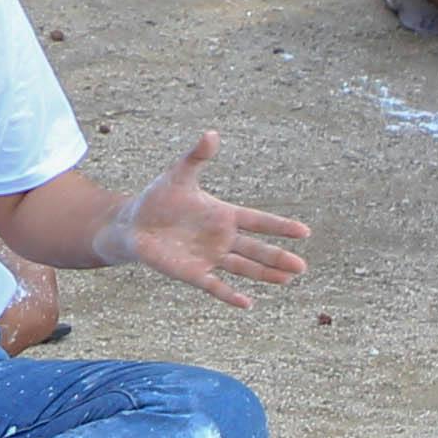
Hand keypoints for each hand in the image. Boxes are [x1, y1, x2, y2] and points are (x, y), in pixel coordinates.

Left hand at [81, 131, 312, 303]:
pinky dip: (229, 294)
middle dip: (278, 257)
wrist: (133, 224)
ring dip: (264, 274)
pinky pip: (215, 285)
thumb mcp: (179, 175)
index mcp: (223, 215)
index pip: (257, 221)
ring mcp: (209, 257)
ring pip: (243, 268)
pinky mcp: (192, 273)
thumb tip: (212, 133)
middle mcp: (221, 238)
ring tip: (287, 279)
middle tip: (302, 266)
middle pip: (256, 249)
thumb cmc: (158, 198)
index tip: (304, 231)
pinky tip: (247, 303)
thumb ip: (197, 157)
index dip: (279, 226)